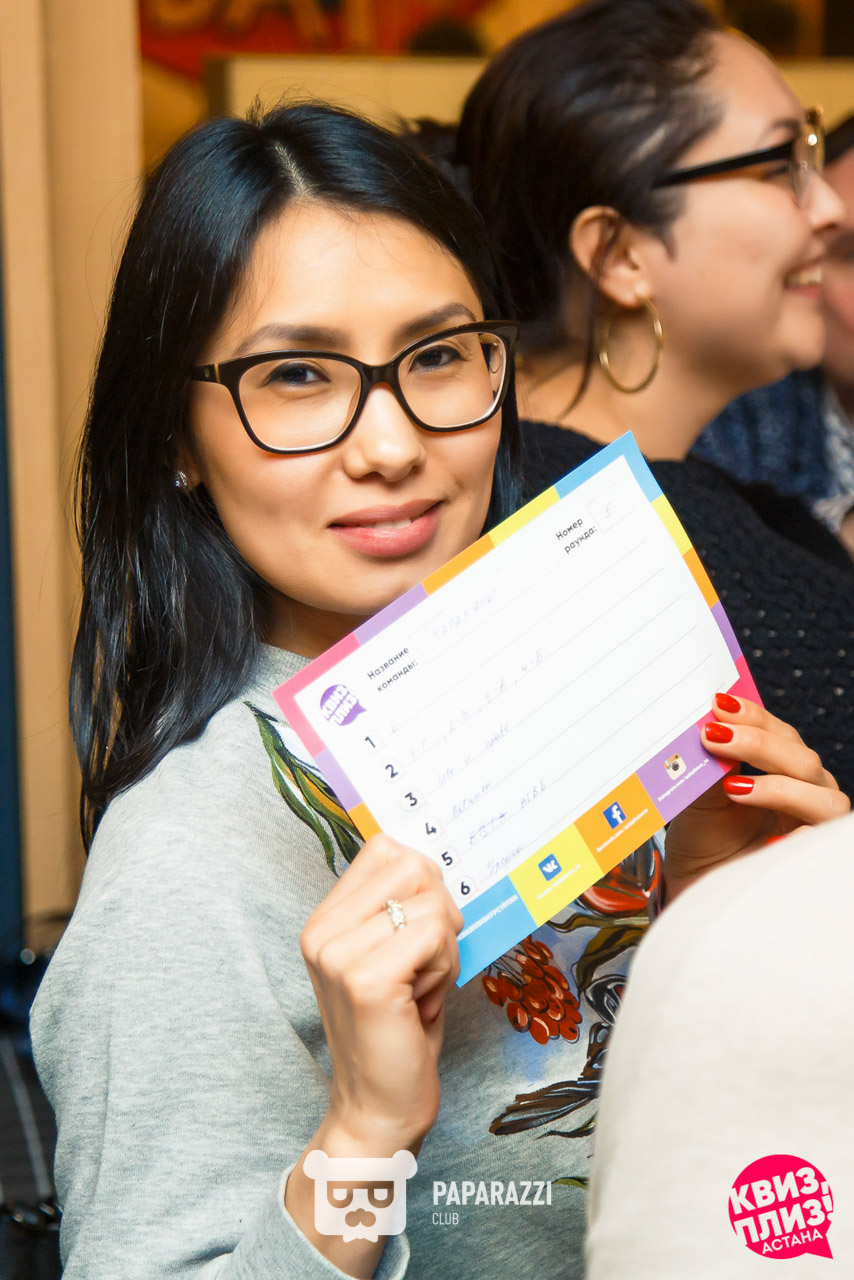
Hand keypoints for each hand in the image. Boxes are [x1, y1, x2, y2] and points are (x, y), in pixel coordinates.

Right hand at [299, 833, 462, 1152]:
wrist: (377, 1109)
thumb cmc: (397, 1031)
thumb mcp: (391, 956)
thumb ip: (399, 907)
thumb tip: (437, 859)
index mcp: (324, 920)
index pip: (385, 848)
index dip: (422, 883)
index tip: (419, 931)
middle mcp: (322, 931)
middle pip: (413, 867)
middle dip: (440, 915)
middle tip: (424, 966)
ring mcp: (339, 955)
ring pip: (432, 904)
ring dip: (445, 948)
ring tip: (420, 990)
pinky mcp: (366, 981)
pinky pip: (435, 936)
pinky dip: (446, 969)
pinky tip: (422, 1004)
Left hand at [663, 693, 849, 901]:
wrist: (698, 888)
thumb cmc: (704, 839)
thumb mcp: (701, 794)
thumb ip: (710, 763)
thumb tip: (705, 725)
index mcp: (784, 769)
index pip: (781, 734)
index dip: (755, 717)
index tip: (719, 704)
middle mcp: (809, 793)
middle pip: (803, 759)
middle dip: (760, 743)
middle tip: (713, 736)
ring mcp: (816, 826)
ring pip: (824, 797)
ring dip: (778, 787)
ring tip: (734, 789)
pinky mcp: (816, 860)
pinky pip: (820, 841)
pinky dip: (795, 835)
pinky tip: (765, 837)